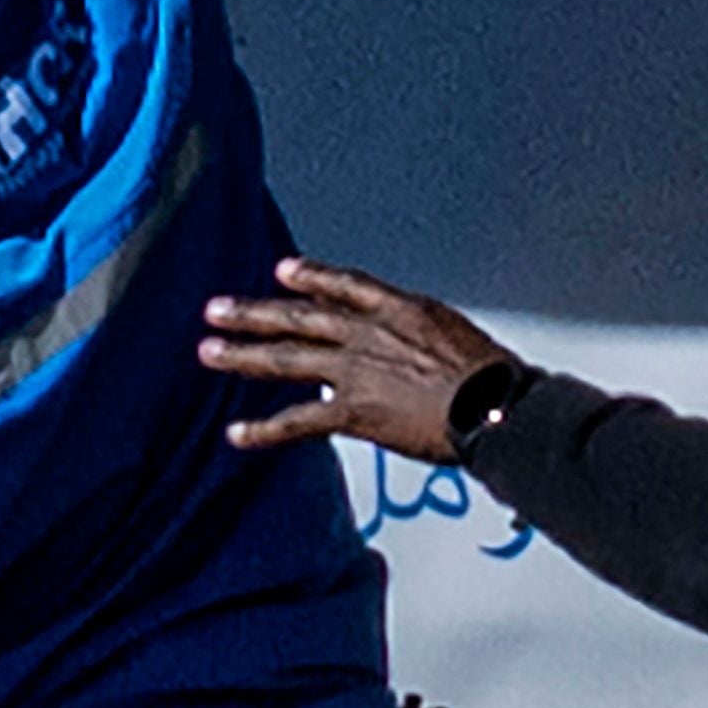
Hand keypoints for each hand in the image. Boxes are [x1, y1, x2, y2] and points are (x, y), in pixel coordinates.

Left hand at [201, 255, 516, 461]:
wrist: (499, 408)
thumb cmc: (490, 376)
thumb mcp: (451, 329)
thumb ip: (412, 323)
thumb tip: (396, 325)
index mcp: (394, 310)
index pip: (342, 286)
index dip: (310, 277)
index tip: (283, 271)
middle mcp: (365, 334)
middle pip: (298, 317)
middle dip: (253, 313)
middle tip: (214, 309)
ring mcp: (354, 371)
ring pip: (286, 359)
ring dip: (243, 355)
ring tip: (207, 352)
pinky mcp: (353, 412)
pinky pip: (299, 421)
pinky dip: (264, 430)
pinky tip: (237, 435)